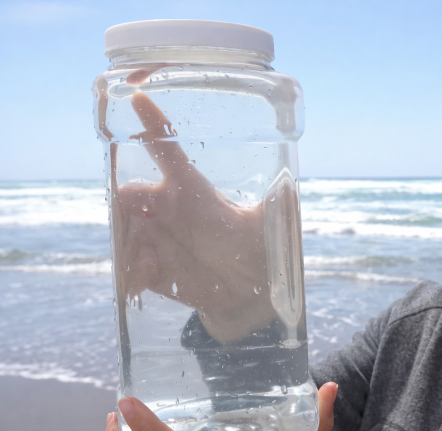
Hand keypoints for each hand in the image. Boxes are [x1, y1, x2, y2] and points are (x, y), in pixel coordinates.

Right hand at [108, 68, 277, 342]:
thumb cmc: (259, 252)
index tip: (138, 97)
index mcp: (193, 191)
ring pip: (125, 228)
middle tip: (133, 205)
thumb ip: (278, 206)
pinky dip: (134, 270)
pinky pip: (130, 266)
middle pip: (133, 192)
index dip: (153, 126)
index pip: (168, 152)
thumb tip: (290, 186)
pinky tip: (145, 279)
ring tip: (148, 256)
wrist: (249, 296)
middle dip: (127, 196)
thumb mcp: (269, 227)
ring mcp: (156, 239)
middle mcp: (169, 210)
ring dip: (129, 238)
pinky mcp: (151, 270)